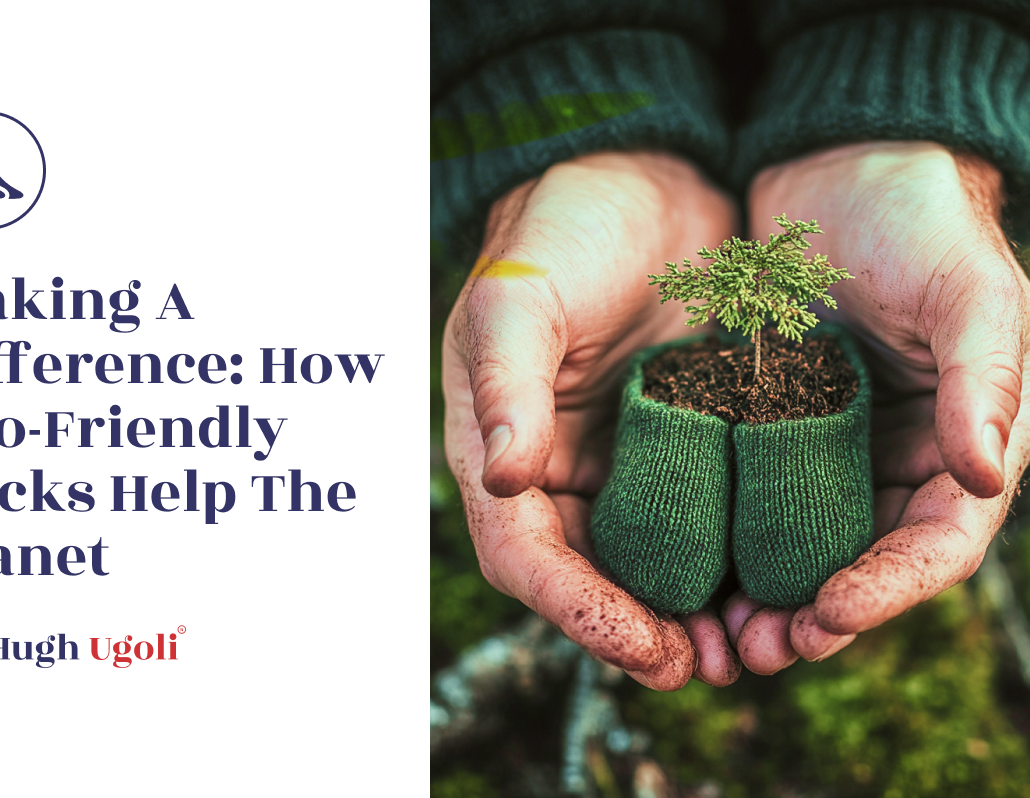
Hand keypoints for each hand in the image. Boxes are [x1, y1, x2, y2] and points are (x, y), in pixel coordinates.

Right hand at [442, 151, 739, 688]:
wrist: (637, 176)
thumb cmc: (559, 228)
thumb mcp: (519, 298)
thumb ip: (507, 386)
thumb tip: (506, 481)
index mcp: (500, 447)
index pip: (524, 554)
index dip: (576, 608)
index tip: (638, 643)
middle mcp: (554, 470)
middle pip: (587, 579)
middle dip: (636, 632)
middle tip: (698, 666)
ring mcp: (621, 461)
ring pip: (648, 563)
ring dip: (688, 614)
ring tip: (745, 647)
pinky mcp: (683, 443)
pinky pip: (704, 519)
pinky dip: (731, 562)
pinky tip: (774, 583)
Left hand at [732, 142, 1029, 673]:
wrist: (839, 167)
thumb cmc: (919, 217)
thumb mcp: (968, 288)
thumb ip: (984, 378)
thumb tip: (987, 477)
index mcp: (964, 441)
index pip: (938, 541)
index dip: (889, 589)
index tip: (827, 615)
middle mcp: (900, 458)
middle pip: (864, 565)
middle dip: (815, 616)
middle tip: (757, 650)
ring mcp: (831, 447)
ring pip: (801, 547)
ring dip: (764, 598)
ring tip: (718, 635)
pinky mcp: (770, 427)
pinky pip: (747, 499)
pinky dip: (724, 542)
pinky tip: (685, 570)